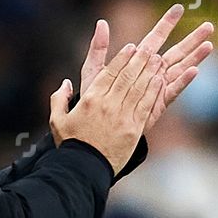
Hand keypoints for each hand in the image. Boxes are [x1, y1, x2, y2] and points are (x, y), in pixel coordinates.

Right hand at [49, 42, 164, 172]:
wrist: (84, 169)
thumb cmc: (70, 144)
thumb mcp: (57, 120)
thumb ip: (59, 98)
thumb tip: (65, 83)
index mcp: (90, 99)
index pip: (109, 73)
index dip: (121, 59)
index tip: (130, 47)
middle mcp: (107, 104)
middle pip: (127, 76)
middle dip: (139, 60)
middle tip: (149, 47)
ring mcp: (122, 116)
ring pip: (139, 88)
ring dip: (149, 71)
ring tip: (158, 59)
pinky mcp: (134, 129)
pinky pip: (146, 105)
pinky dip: (154, 91)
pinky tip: (160, 80)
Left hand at [78, 4, 213, 131]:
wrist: (97, 126)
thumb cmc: (95, 97)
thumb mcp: (94, 70)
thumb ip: (99, 48)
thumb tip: (101, 22)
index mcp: (138, 61)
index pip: (156, 37)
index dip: (167, 23)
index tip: (179, 8)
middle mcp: (152, 72)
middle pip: (177, 51)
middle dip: (192, 39)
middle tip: (209, 26)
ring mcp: (158, 87)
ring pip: (181, 68)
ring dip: (195, 57)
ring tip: (209, 44)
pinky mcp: (159, 103)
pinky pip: (173, 89)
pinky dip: (183, 80)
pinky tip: (195, 70)